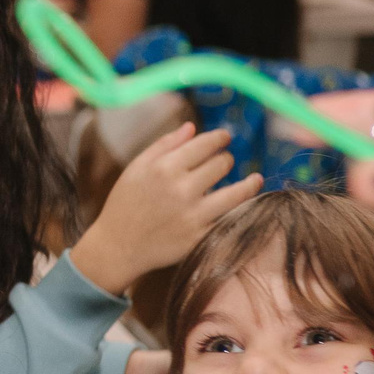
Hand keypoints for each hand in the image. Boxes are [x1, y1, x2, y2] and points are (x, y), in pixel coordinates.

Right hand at [71, 123, 261, 296]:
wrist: (119, 246)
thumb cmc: (125, 203)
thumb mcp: (136, 168)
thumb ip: (164, 145)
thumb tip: (192, 127)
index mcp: (164, 168)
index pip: (205, 144)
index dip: (220, 138)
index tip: (225, 136)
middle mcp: (181, 189)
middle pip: (222, 164)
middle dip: (226, 159)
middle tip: (225, 160)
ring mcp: (194, 215)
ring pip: (237, 192)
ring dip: (249, 183)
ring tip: (255, 179)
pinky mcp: (201, 237)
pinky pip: (231, 219)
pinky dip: (241, 209)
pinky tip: (247, 202)